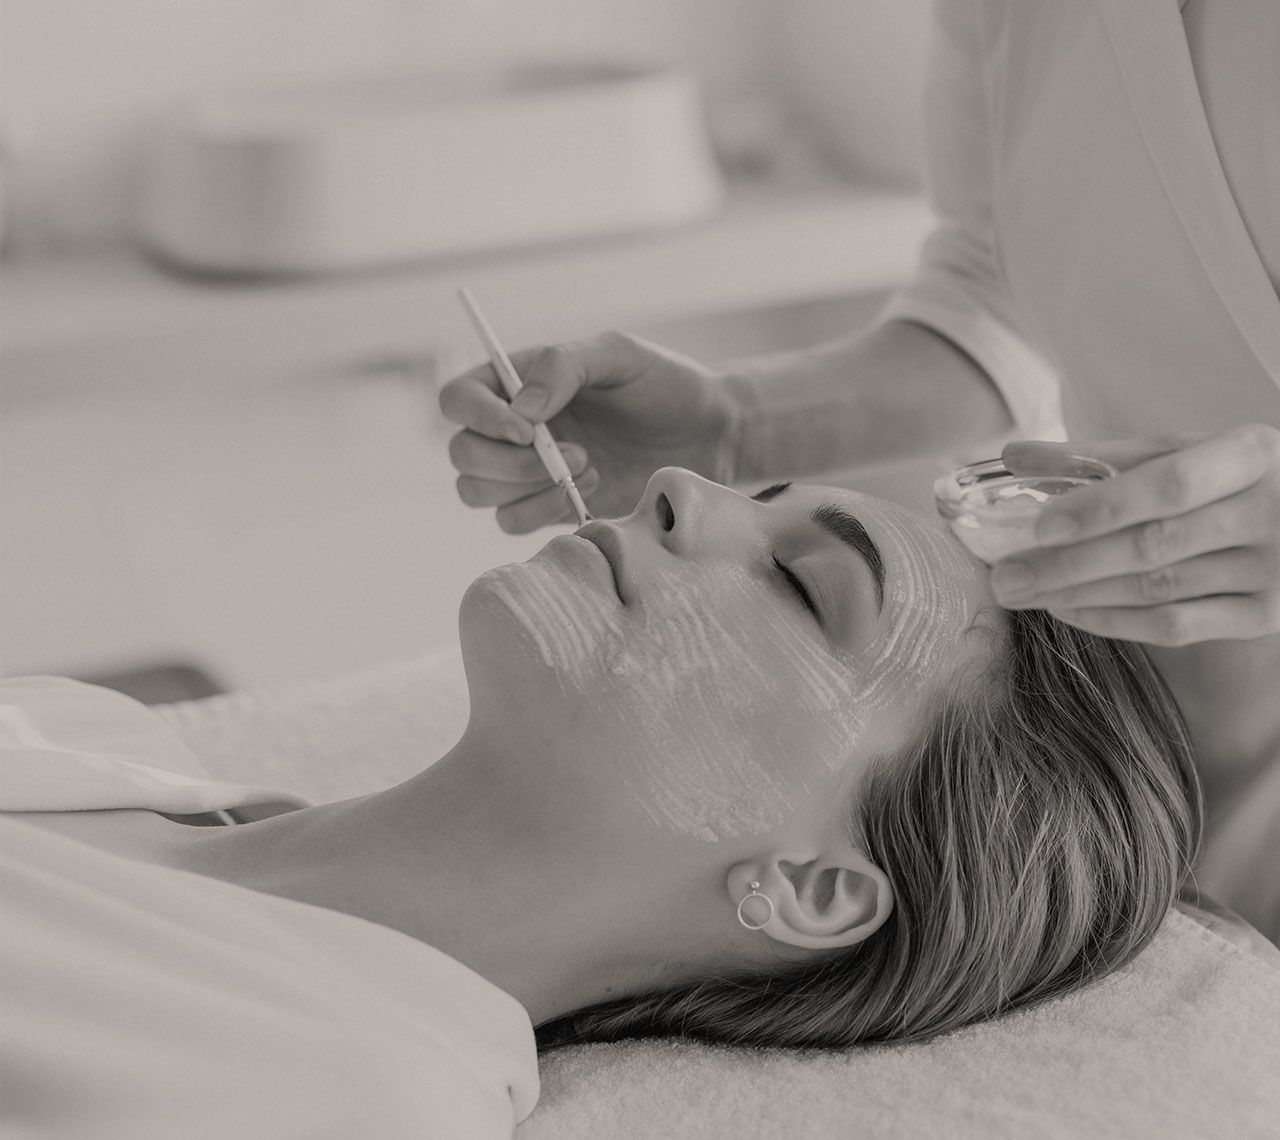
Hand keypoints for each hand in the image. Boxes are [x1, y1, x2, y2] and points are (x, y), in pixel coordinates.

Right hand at [439, 331, 738, 532]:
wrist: (707, 436)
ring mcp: (525, 471)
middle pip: (462, 453)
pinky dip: (543, 511)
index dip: (478, 418)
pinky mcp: (547, 507)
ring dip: (527, 488)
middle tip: (573, 454)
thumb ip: (563, 366)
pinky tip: (592, 490)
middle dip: (509, 462)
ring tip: (589, 466)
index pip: (458, 399)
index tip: (526, 430)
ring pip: (477, 493)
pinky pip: (511, 521)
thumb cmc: (664, 384)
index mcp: (516, 381)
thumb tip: (520, 411)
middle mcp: (511, 426)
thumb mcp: (618, 355)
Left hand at [989, 424, 1279, 645]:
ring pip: (1157, 589)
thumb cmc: (1232, 478)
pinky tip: (1066, 610)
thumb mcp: (1184, 451)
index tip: (1041, 524)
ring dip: (1079, 594)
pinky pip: (1177, 626)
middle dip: (1069, 564)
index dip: (1103, 506)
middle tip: (1004, 576)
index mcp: (1250, 454)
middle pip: (1153, 545)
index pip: (1169, 483)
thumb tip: (1013, 456)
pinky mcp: (1265, 616)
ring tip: (1021, 592)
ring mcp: (1273, 570)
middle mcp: (1270, 512)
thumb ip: (1100, 456)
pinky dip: (1113, 621)